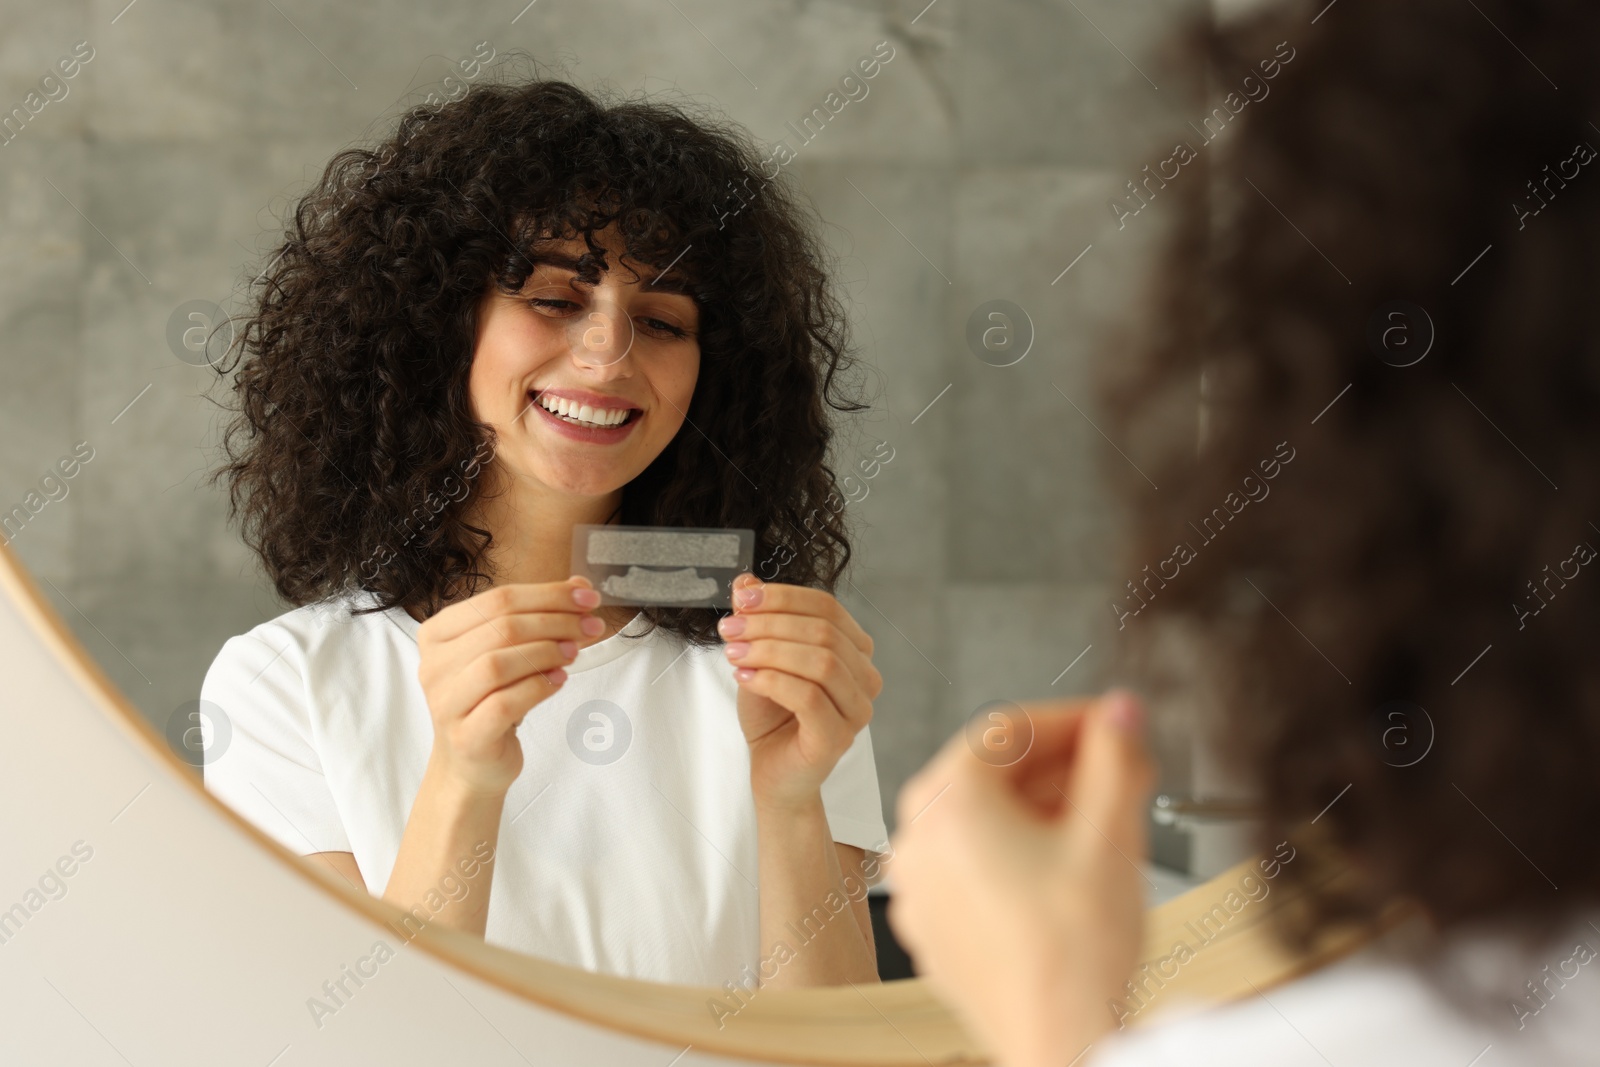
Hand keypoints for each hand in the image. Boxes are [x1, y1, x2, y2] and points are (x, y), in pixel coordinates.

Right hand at [415, 577, 605, 795]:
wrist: (472, 763)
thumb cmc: (491, 699)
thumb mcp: (510, 652)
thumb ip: (539, 616)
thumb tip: (580, 587)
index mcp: (438, 633)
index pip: (496, 599)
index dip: (548, 594)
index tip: (588, 598)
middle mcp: (433, 665)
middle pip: (500, 628)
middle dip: (555, 622)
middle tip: (590, 627)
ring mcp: (445, 703)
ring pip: (498, 663)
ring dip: (546, 652)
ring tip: (574, 653)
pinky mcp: (465, 736)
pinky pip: (504, 704)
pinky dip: (537, 687)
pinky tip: (559, 681)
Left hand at [717, 573, 882, 811]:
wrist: (772, 772)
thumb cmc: (772, 716)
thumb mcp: (760, 657)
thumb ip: (758, 620)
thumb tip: (746, 581)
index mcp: (855, 651)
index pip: (827, 608)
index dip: (784, 597)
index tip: (742, 598)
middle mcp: (866, 679)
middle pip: (824, 632)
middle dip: (770, 624)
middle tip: (729, 628)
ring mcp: (857, 711)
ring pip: (821, 662)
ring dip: (769, 650)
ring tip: (733, 652)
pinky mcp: (837, 738)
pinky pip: (810, 697)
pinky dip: (772, 680)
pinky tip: (745, 677)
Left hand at [887, 692, 1153, 1066]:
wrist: (1062, 1044)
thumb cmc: (1074, 956)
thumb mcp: (1110, 835)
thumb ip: (1115, 758)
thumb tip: (1120, 713)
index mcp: (948, 803)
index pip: (1010, 728)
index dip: (1073, 721)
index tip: (1112, 724)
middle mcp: (917, 839)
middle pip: (992, 773)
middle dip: (1061, 767)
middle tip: (1118, 770)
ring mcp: (919, 886)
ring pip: (982, 821)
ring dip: (1041, 810)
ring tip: (1101, 821)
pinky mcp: (933, 927)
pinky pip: (971, 867)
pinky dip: (1016, 855)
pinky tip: (1065, 869)